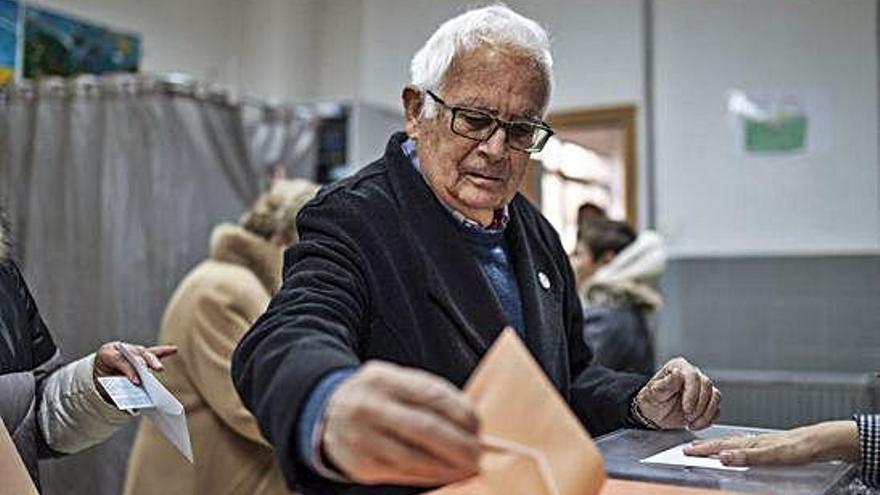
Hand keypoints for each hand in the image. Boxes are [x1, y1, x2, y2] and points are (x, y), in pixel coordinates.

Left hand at [93, 342, 176, 398]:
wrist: (97, 370)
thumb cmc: (102, 379)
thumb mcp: (103, 384)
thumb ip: (117, 390)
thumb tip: (135, 401)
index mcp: (107, 354)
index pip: (120, 360)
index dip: (129, 371)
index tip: (136, 382)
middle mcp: (121, 349)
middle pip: (134, 354)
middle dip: (141, 364)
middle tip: (147, 373)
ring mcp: (132, 350)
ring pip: (145, 354)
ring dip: (153, 361)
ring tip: (159, 369)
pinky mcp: (142, 355)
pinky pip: (154, 352)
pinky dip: (164, 351)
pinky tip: (174, 350)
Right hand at [322, 361, 480, 485]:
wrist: (329, 413)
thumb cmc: (377, 397)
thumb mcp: (396, 381)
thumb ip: (429, 394)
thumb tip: (471, 422)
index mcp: (382, 378)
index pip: (430, 395)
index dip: (461, 413)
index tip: (477, 426)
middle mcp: (368, 406)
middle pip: (425, 428)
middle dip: (459, 444)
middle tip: (477, 454)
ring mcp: (361, 438)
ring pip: (415, 457)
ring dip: (447, 467)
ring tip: (467, 469)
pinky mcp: (361, 465)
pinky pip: (403, 474)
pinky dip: (429, 476)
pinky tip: (444, 475)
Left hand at [633, 357, 719, 429]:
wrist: (654, 415)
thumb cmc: (652, 401)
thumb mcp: (654, 393)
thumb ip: (666, 383)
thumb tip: (677, 373)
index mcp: (679, 367)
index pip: (693, 375)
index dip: (692, 393)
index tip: (686, 408)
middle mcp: (692, 374)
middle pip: (707, 386)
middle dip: (699, 405)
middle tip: (688, 417)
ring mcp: (701, 387)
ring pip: (715, 396)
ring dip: (705, 413)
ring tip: (691, 422)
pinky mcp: (707, 401)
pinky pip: (716, 408)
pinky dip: (708, 419)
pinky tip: (695, 424)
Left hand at [683, 421, 859, 465]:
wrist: (819, 440)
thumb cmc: (795, 447)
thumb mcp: (769, 452)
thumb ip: (750, 454)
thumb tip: (729, 456)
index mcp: (751, 442)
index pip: (723, 443)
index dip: (704, 446)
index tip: (686, 449)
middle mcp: (754, 441)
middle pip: (724, 443)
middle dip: (703, 447)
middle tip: (684, 450)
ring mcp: (764, 445)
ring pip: (735, 445)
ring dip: (715, 448)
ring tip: (697, 451)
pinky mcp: (777, 451)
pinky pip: (756, 454)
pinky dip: (740, 455)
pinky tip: (727, 457)